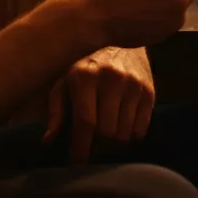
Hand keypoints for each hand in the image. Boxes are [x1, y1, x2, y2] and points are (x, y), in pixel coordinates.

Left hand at [43, 47, 153, 162]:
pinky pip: (141, 130)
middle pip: (107, 133)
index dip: (80, 149)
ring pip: (125, 134)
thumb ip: (56, 109)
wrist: (120, 33)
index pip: (85, 122)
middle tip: (91, 146)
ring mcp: (133, 84)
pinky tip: (121, 126)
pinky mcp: (149, 90)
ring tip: (105, 137)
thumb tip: (48, 141)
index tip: (75, 164)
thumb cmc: (84, 61)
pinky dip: (130, 136)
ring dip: (113, 143)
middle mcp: (112, 78)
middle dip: (97, 147)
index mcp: (86, 76)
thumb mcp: (64, 78)